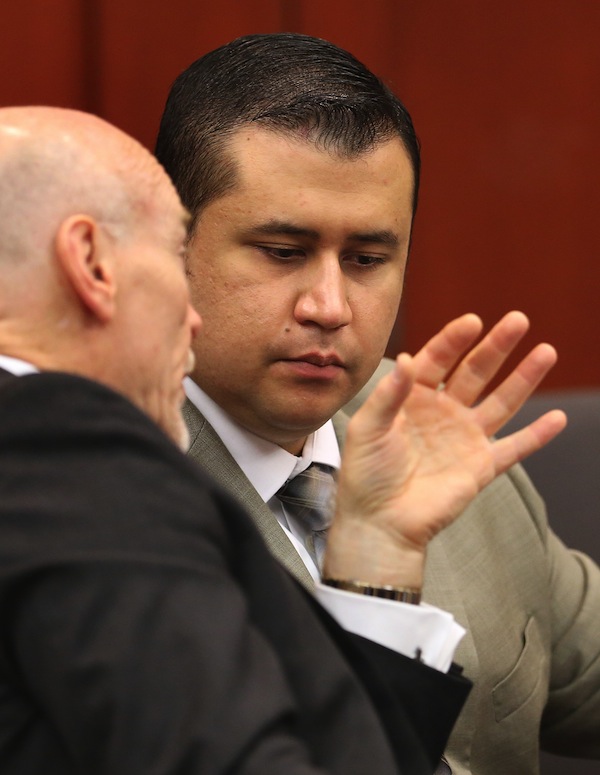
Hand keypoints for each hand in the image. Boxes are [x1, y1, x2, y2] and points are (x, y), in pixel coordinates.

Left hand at [324, 311, 566, 587]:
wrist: (379, 522)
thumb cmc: (365, 474)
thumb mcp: (367, 428)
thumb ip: (389, 394)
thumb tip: (408, 358)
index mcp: (412, 398)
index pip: (438, 359)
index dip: (453, 339)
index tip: (472, 321)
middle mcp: (443, 412)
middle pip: (475, 372)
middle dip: (497, 346)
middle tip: (518, 320)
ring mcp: (465, 438)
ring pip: (501, 401)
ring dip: (524, 378)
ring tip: (546, 351)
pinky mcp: (481, 467)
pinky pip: (515, 447)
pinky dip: (537, 435)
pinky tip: (558, 418)